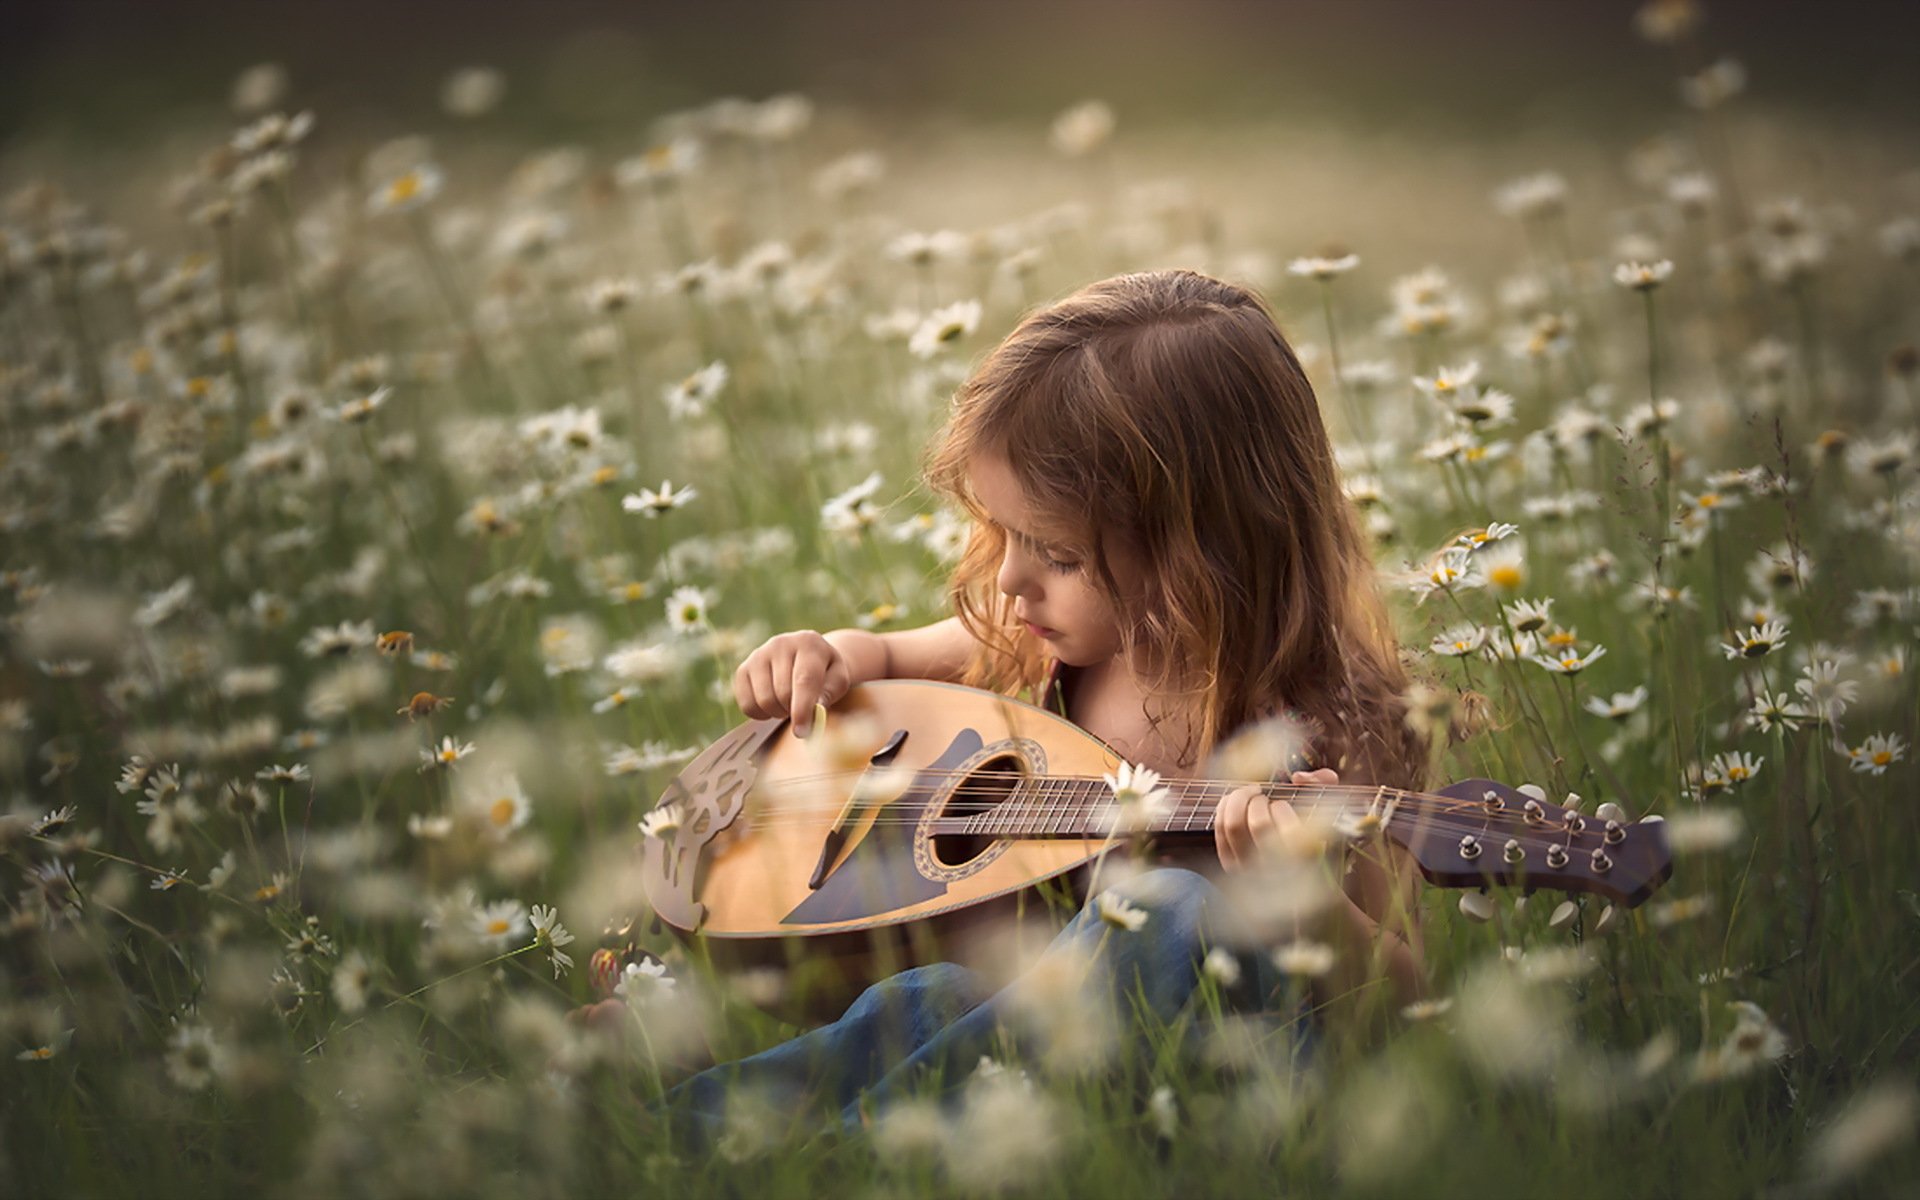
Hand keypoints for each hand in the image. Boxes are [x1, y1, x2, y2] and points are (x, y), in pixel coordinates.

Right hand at [732, 630, 854, 736]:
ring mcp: (758, 655)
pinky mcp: (743, 669)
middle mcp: (780, 644)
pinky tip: (773, 706)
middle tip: (802, 711)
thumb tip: (814, 710)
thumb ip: (830, 693)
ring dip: (778, 712)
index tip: (802, 732)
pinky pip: (746, 704)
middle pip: (782, 692)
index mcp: (808, 643)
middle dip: (793, 711)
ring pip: (763, 700)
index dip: (803, 708)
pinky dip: (760, 714)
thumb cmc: (825, 673)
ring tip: (789, 706)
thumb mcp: (838, 680)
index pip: (804, 680)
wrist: (806, 657)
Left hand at [1214, 768, 1341, 872]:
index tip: (1282, 804)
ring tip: (1248, 796)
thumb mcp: (1325, 806)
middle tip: (1261, 795)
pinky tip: (1233, 801)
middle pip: (1258, 824)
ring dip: (1238, 801)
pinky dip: (1223, 808)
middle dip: (1258, 800)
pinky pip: (1219, 830)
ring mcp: (1250, 868)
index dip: (1282, 809)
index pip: (1289, 832)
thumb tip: (1298, 778)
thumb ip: (1322, 783)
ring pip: (1233, 826)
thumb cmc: (1310, 834)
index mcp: (1303, 857)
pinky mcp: (1231, 864)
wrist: (1293, 876)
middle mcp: (1276, 867)